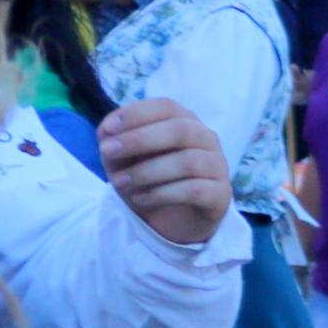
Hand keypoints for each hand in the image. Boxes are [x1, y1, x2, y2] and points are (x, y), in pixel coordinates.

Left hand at [95, 100, 232, 247]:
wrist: (170, 221)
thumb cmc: (147, 180)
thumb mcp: (122, 159)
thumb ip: (114, 139)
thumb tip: (108, 129)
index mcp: (185, 122)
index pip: (167, 107)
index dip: (137, 114)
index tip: (108, 129)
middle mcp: (206, 140)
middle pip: (181, 129)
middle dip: (140, 139)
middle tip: (107, 152)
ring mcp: (217, 167)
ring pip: (188, 161)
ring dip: (146, 172)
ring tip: (120, 183)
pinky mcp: (220, 194)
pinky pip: (195, 190)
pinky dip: (162, 194)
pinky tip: (141, 199)